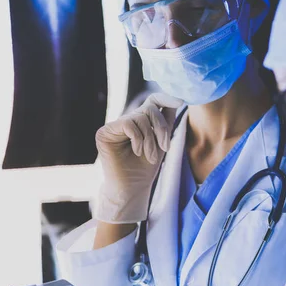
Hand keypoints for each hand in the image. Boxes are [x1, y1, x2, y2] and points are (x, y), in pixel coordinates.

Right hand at [94, 93, 182, 223]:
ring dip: (150, 139)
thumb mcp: (161, 143)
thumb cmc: (145, 169)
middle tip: (164, 148)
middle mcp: (127, 121)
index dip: (166, 97)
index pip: (152, 100)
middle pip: (150, 108)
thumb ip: (166, 122)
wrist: (132, 188)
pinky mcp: (104, 132)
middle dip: (161, 128)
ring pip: (140, 117)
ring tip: (150, 156)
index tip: (181, 101)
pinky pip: (128, 123)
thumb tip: (177, 100)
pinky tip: (137, 151)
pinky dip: (138, 138)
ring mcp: (114, 126)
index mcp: (140, 122)